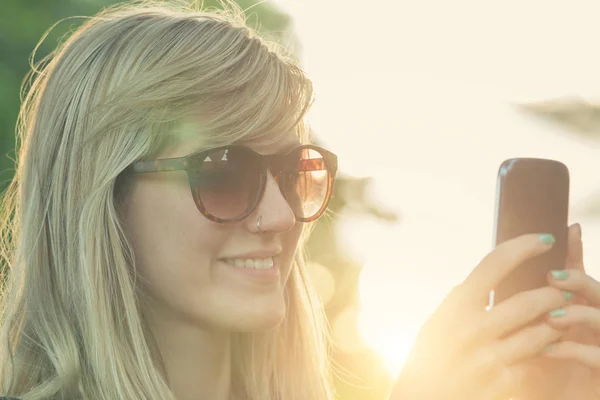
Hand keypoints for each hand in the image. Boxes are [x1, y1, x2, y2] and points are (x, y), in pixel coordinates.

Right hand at [389, 233, 570, 399]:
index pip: (494, 264)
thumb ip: (455, 303)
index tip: (545, 239)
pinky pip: (534, 362)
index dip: (524, 246)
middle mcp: (472, 330)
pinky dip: (542, 353)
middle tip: (564, 289)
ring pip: (540, 333)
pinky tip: (545, 350)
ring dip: (555, 324)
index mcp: (454, 308)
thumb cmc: (426, 361)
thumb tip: (473, 282)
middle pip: (528, 301)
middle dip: (553, 292)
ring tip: (559, 318)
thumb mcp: (433, 325)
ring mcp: (489, 359)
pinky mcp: (503, 384)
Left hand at [517, 223, 599, 399]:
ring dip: (577, 314)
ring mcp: (598, 345)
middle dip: (577, 280)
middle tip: (552, 278)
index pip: (576, 275)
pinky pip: (598, 357)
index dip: (575, 252)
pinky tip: (550, 349)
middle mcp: (589, 325)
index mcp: (572, 310)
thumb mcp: (515, 338)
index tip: (568, 230)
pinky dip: (575, 350)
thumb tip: (466, 285)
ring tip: (552, 316)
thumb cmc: (530, 374)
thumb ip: (507, 311)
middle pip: (595, 291)